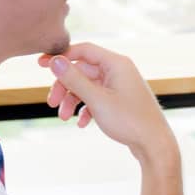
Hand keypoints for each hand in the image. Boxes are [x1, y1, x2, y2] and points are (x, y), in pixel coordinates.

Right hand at [38, 43, 176, 164]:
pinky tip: (82, 123)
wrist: (154, 144)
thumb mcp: (96, 100)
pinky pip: (96, 98)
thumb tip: (55, 61)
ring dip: (72, 100)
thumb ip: (74, 80)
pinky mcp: (120, 100)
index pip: (84, 50)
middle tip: (51, 103)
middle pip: (82, 71)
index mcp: (117, 64)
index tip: (41, 64)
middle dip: (65, 87)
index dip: (62, 56)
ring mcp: (120, 85)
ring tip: (63, 118)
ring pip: (87, 87)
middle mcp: (119, 71)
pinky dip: (86, 109)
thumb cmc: (129, 120)